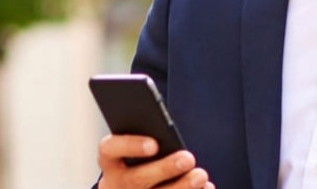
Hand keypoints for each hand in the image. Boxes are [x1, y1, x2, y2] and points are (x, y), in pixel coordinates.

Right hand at [96, 135, 213, 188]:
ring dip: (182, 187)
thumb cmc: (135, 162)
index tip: (154, 144)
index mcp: (110, 161)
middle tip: (188, 158)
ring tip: (200, 175)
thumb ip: (147, 139)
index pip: (110, 149)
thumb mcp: (133, 150)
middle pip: (137, 179)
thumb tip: (168, 133)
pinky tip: (206, 188)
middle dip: (164, 169)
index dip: (130, 145)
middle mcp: (116, 184)